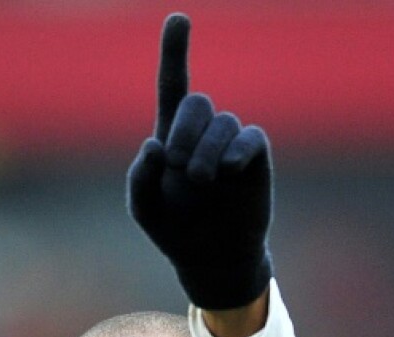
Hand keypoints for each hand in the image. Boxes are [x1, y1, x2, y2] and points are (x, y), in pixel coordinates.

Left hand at [127, 13, 273, 310]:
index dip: (175, 51)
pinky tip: (227, 172)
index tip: (178, 19)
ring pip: (223, 122)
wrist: (211, 257)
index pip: (174, 84)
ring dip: (206, 151)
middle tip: (178, 165)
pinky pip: (250, 137)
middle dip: (184, 131)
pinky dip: (236, 152)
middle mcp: (202, 133)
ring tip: (202, 181)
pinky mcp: (255, 157)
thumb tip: (153, 145)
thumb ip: (139, 178)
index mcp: (171, 136)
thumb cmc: (174, 229)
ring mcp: (231, 144)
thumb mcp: (144, 209)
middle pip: (197, 103)